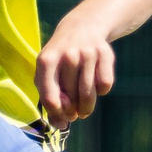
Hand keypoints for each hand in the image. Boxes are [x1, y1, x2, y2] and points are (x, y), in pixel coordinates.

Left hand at [36, 11, 117, 125]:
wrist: (82, 26)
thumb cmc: (60, 58)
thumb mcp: (48, 72)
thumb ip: (49, 98)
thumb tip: (60, 125)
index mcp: (46, 61)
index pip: (50, 98)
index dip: (56, 114)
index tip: (61, 120)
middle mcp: (67, 55)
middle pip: (71, 99)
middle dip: (72, 112)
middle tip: (74, 112)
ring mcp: (87, 53)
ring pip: (89, 95)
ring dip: (87, 108)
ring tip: (84, 109)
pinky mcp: (105, 54)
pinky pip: (105, 85)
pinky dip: (101, 91)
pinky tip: (95, 84)